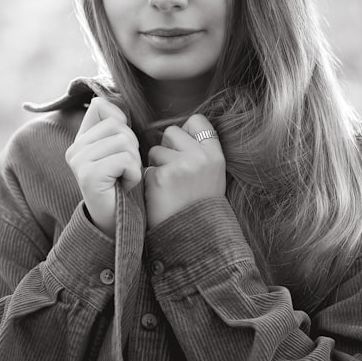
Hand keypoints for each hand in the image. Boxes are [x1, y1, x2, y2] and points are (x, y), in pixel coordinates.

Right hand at [64, 97, 141, 237]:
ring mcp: (79, 161)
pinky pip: (125, 160)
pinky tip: (124, 186)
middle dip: (133, 148)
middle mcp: (75, 149)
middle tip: (124, 171)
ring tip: (124, 179)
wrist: (115, 225)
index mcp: (81, 140)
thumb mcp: (120, 153)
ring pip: (125, 142)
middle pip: (118, 125)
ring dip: (134, 163)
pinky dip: (133, 175)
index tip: (122, 147)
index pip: (102, 107)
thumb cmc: (123, 188)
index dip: (121, 122)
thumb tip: (122, 100)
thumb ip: (117, 129)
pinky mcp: (88, 174)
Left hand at [144, 114, 225, 229]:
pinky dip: (148, 181)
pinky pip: (146, 168)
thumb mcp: (213, 175)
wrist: (193, 238)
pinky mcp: (160, 178)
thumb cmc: (199, 205)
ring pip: (155, 150)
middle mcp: (200, 158)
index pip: (198, 122)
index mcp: (215, 155)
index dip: (186, 132)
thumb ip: (200, 152)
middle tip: (173, 172)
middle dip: (167, 148)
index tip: (183, 148)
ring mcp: (180, 167)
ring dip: (156, 165)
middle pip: (172, 132)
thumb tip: (177, 131)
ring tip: (167, 187)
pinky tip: (159, 195)